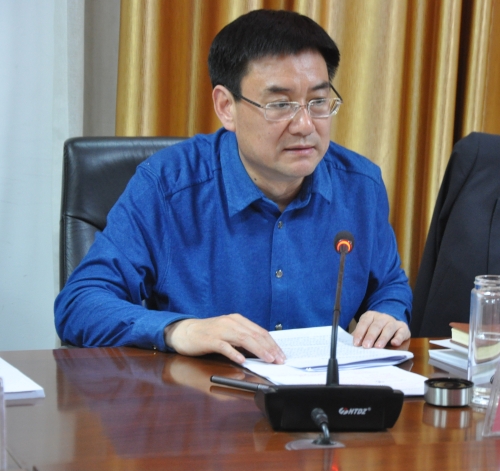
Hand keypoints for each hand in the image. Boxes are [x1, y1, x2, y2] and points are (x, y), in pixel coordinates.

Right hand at [164, 314, 285, 364]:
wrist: (185, 331)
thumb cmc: (208, 334)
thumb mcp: (229, 333)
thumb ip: (243, 338)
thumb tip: (262, 349)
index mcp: (237, 320)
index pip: (260, 331)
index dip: (272, 343)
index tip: (281, 354)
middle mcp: (231, 322)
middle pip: (254, 335)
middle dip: (269, 348)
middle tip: (279, 359)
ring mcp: (220, 330)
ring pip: (243, 339)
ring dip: (258, 350)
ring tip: (268, 359)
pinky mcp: (209, 339)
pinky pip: (224, 346)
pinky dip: (234, 353)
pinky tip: (242, 360)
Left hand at [351, 311, 409, 347]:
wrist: (392, 324)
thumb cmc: (375, 330)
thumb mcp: (366, 330)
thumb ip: (360, 336)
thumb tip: (352, 345)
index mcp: (370, 315)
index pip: (364, 323)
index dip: (360, 333)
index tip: (356, 343)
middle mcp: (382, 317)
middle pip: (376, 325)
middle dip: (370, 336)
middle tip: (366, 346)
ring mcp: (393, 321)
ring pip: (388, 328)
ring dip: (383, 338)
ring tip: (378, 346)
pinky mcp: (403, 328)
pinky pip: (401, 332)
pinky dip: (398, 338)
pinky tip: (394, 343)